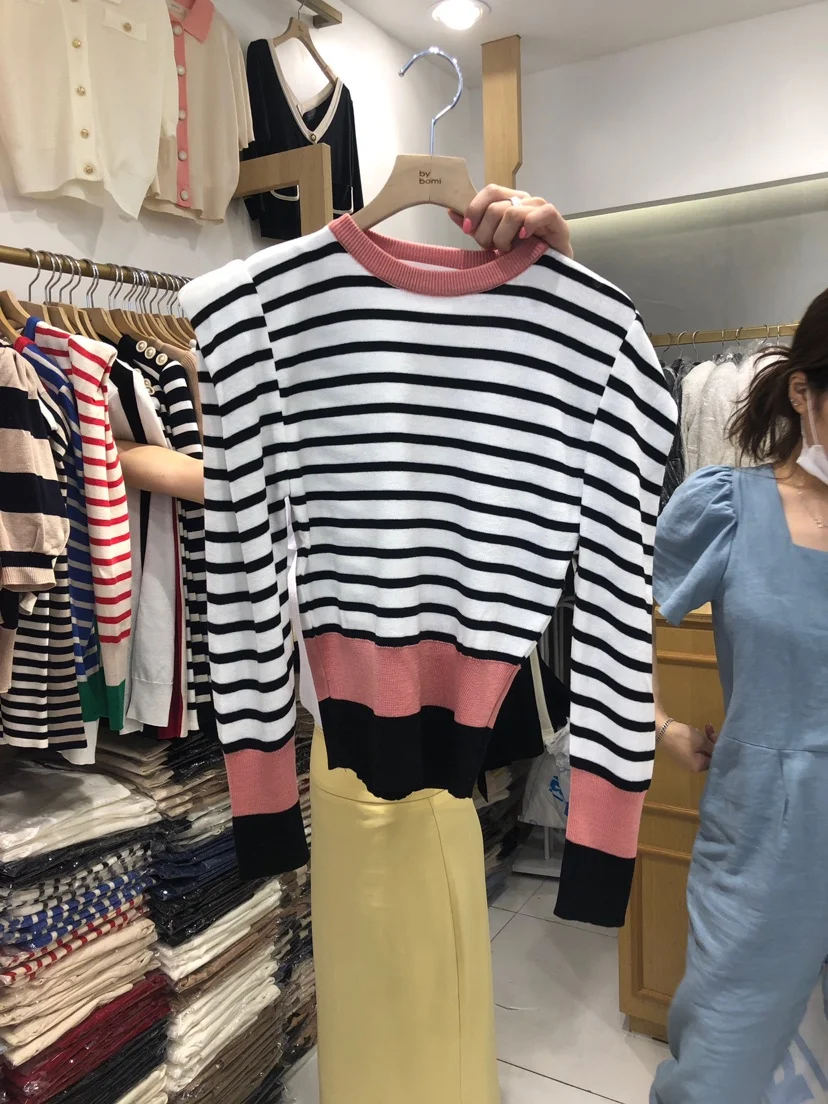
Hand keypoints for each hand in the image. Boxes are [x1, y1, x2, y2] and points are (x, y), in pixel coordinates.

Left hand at [448, 184, 573, 257]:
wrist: (551, 268)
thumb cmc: (521, 254)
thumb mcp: (492, 240)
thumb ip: (475, 226)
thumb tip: (451, 211)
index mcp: (509, 201)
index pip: (489, 191)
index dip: (474, 209)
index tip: (468, 230)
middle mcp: (524, 200)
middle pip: (495, 207)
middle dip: (486, 232)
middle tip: (491, 248)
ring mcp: (540, 208)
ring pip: (511, 213)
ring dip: (503, 237)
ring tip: (507, 251)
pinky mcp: (556, 219)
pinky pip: (539, 214)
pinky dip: (528, 227)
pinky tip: (523, 240)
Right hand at [660, 721, 717, 773]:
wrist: (661, 730)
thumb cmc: (683, 737)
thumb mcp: (702, 741)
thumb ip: (713, 747)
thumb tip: (722, 751)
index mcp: (698, 767)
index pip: (715, 759)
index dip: (719, 748)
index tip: (720, 736)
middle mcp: (693, 766)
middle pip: (709, 754)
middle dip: (712, 741)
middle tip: (711, 729)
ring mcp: (686, 759)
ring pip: (702, 749)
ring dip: (705, 738)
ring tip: (706, 726)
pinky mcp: (681, 751)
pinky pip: (694, 747)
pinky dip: (698, 739)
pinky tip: (697, 730)